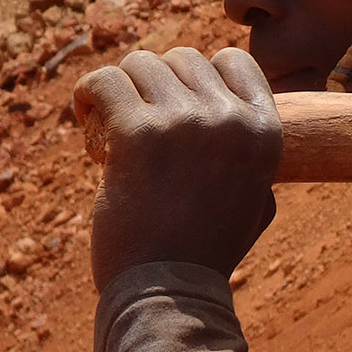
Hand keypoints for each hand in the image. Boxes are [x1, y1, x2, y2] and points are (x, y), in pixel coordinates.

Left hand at [72, 47, 280, 292]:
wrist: (169, 293)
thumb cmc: (207, 254)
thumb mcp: (257, 204)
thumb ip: (255, 162)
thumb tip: (246, 127)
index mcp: (265, 130)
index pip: (233, 61)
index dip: (199, 76)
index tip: (176, 104)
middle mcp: (229, 118)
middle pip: (181, 59)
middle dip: (154, 84)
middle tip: (136, 120)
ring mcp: (183, 122)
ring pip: (139, 64)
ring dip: (120, 88)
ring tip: (107, 119)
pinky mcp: (138, 133)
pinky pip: (105, 81)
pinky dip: (89, 93)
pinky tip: (86, 115)